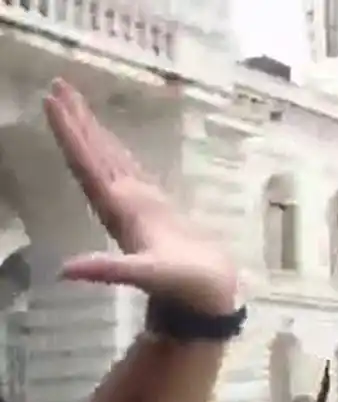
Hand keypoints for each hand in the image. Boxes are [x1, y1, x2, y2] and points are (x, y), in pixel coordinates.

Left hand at [43, 80, 236, 314]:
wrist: (207, 303)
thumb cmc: (186, 287)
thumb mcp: (151, 277)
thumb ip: (111, 270)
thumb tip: (66, 270)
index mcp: (119, 212)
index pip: (88, 166)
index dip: (70, 135)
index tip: (52, 102)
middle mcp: (121, 204)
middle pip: (92, 156)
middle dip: (75, 122)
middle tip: (57, 86)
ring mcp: (137, 206)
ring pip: (108, 160)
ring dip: (92, 132)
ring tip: (77, 102)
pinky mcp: (156, 208)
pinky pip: (130, 170)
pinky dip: (118, 150)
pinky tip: (111, 140)